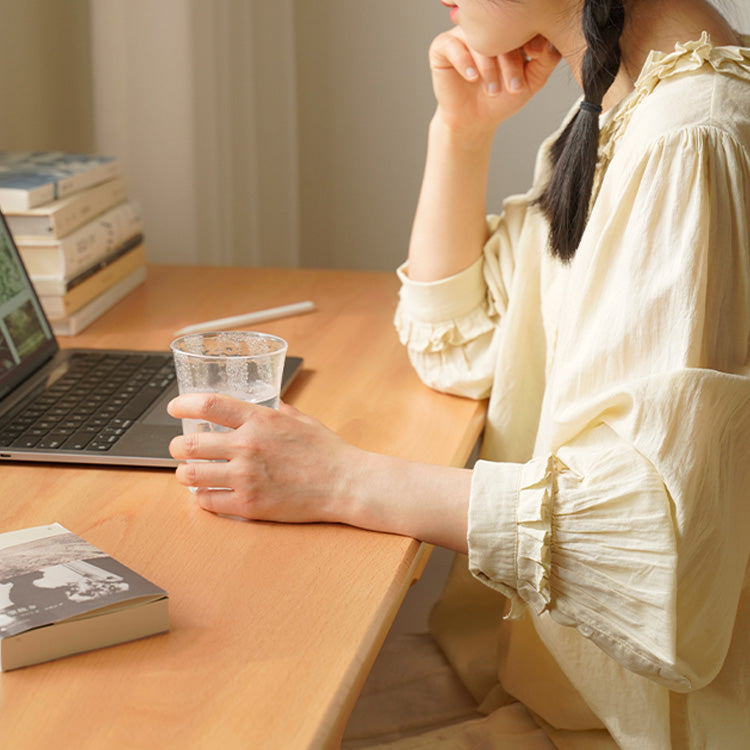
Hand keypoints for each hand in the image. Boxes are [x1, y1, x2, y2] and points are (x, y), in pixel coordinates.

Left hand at [167, 394, 361, 523]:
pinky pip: (208, 502)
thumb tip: (267, 404)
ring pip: (191, 475)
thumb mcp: (302, 420)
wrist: (345, 484)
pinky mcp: (249, 505)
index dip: (184, 404)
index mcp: (260, 420)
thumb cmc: (328, 452)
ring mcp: (246, 477)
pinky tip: (207, 494)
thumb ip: (279, 411)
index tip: (174, 407)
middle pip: (190, 443)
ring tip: (188, 473)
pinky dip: (202, 497)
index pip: (209, 405)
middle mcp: (247, 446)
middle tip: (178, 449)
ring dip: (184, 473)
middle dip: (177, 446)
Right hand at [429, 29, 560, 135]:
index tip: (535, 56)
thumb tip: (549, 41)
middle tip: (514, 87)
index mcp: (507, 28)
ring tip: (493, 90)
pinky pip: (452, 46)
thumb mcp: (531, 80)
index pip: (520, 22)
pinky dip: (465, 63)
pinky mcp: (442, 46)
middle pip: (499, 31)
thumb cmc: (502, 98)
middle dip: (510, 61)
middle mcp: (484, 27)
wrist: (474, 120)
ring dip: (489, 67)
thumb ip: (546, 60)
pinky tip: (473, 79)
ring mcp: (463, 34)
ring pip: (477, 40)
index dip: (529, 37)